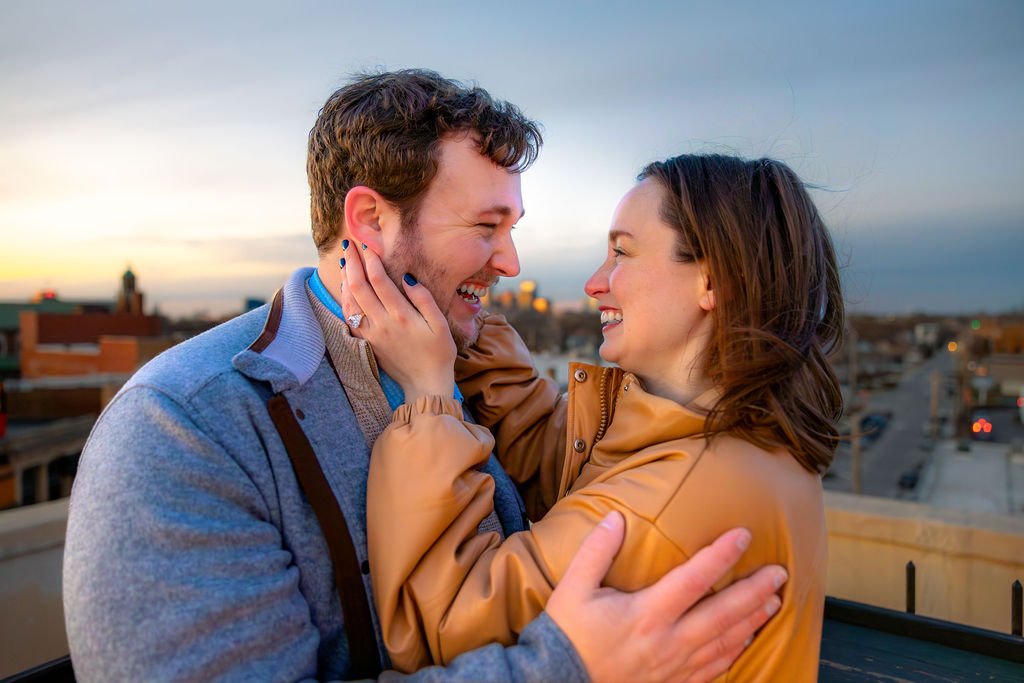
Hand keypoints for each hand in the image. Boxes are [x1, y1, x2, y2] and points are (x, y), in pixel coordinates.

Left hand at [339, 244, 456, 402]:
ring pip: (350, 302)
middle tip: (350, 246)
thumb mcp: (440, 324)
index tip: (369, 246)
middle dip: (353, 264)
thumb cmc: (438, 353)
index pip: (379, 281)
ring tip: (345, 262)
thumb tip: (407, 277)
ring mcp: (371, 334)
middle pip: (359, 287)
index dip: (371, 261)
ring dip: (345, 279)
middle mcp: (382, 323)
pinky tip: (346, 288)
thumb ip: (423, 298)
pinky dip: (345, 299)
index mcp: (401, 316)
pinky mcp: (367, 343)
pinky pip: (349, 318)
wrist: (425, 384)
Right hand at [546, 512, 785, 682]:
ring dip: (752, 620)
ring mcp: (673, 667)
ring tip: (774, 602)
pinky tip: (745, 638)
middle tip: (780, 573)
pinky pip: (714, 669)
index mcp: (646, 613)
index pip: (694, 579)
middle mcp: (667, 641)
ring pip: (725, 642)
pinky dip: (735, 651)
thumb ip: (596, 551)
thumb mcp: (573, 588)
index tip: (744, 534)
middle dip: (755, 591)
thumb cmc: (567, 634)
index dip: (721, 555)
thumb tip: (616, 517)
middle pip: (723, 614)